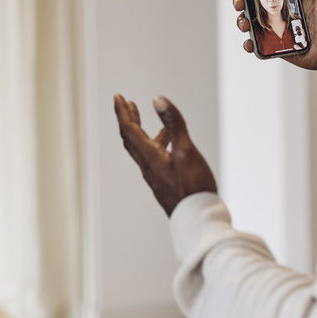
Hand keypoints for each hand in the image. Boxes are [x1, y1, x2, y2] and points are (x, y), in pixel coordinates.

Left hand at [113, 94, 216, 216]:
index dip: (122, 112)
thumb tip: (157, 99)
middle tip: (125, 103)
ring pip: (142, 149)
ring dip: (140, 130)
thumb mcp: (186, 150)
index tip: (117, 97)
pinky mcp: (164, 182)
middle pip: (130, 139)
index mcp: (150, 157)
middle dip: (127, 119)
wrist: (198, 220)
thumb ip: (173, 124)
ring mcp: (155, 176)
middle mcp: (148, 166)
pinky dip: (155, 143)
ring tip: (145, 116)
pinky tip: (169, 143)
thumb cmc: (193, 187)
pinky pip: (152, 158)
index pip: (129, 130)